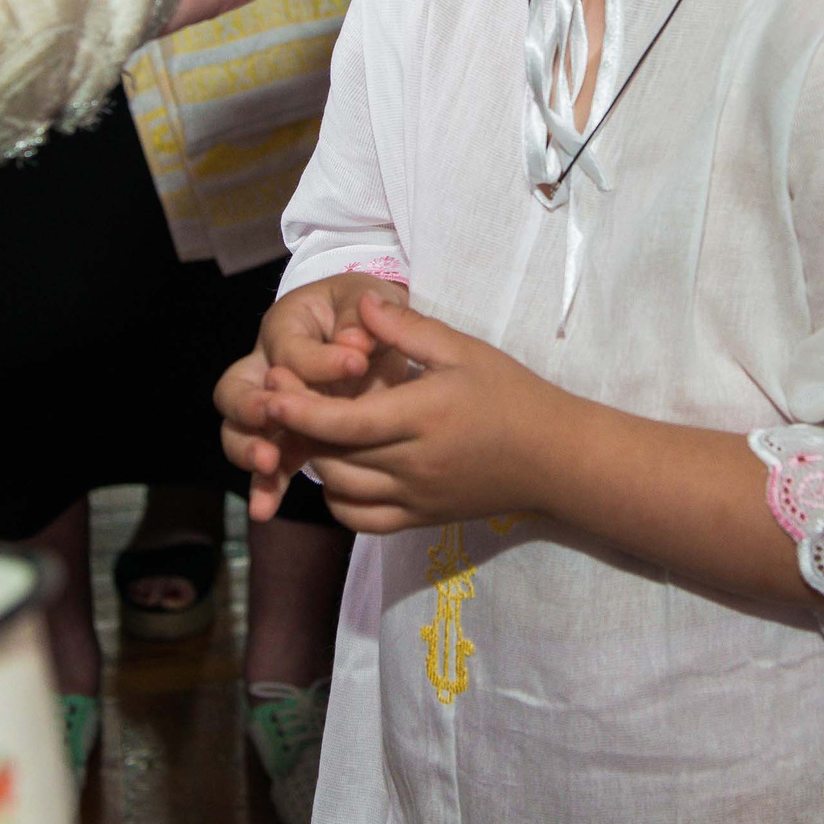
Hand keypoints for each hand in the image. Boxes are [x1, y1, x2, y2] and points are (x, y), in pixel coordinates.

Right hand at [217, 272, 405, 519]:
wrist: (369, 338)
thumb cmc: (364, 315)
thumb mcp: (368, 302)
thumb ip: (361, 318)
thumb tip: (354, 342)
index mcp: (285, 325)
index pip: (291, 347)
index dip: (321, 358)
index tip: (359, 362)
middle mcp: (263, 366)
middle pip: (235, 388)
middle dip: (250, 404)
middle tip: (273, 413)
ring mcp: (268, 408)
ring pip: (238, 430)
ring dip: (249, 449)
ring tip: (268, 463)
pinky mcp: (283, 440)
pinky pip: (265, 466)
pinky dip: (265, 486)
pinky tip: (266, 509)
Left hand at [255, 296, 568, 533]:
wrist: (553, 457)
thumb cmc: (510, 394)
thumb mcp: (464, 350)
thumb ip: (408, 328)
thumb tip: (363, 303)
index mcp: (423, 417)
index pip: (343, 422)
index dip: (298, 409)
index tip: (271, 384)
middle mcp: (413, 465)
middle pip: (332, 457)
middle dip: (296, 429)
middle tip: (278, 397)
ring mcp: (415, 498)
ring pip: (340, 489)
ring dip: (315, 460)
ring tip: (307, 428)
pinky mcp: (419, 519)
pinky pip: (361, 520)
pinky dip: (337, 499)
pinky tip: (338, 470)